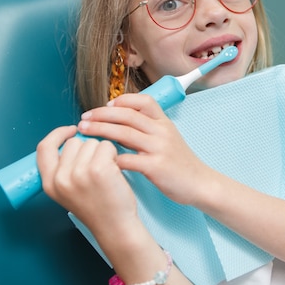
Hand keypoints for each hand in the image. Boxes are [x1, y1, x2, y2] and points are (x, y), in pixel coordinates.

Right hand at [36, 125, 137, 237]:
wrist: (115, 226)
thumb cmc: (97, 208)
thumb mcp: (67, 191)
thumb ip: (63, 168)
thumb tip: (73, 140)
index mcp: (49, 183)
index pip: (44, 147)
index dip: (57, 135)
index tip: (70, 131)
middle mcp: (61, 178)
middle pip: (74, 142)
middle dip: (88, 150)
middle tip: (96, 170)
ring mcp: (79, 173)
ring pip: (91, 142)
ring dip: (102, 152)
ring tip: (105, 174)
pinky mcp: (99, 169)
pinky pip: (106, 146)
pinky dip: (113, 154)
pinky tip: (114, 172)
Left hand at [77, 93, 214, 205]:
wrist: (200, 183)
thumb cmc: (180, 163)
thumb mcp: (169, 138)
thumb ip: (149, 128)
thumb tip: (122, 121)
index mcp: (164, 123)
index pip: (143, 100)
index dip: (122, 100)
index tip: (104, 105)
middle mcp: (162, 131)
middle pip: (127, 114)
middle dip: (101, 114)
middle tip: (84, 118)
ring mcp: (159, 148)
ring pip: (124, 133)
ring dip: (100, 130)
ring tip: (84, 131)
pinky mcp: (156, 167)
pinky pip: (129, 159)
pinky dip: (112, 158)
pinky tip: (99, 160)